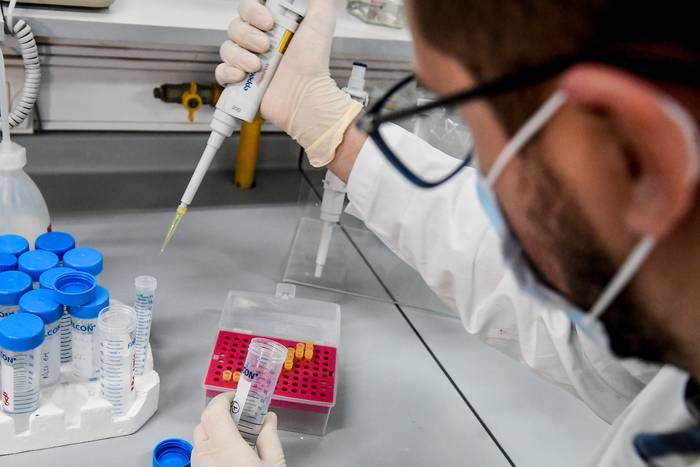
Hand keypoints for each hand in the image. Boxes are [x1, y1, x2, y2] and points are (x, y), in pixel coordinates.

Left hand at [192, 392, 285, 466]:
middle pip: (204, 422)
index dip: (223, 399)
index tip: (236, 398)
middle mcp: (207, 456)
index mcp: (226, 448)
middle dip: (220, 414)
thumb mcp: (274, 464)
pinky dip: (211, 449)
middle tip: (239, 416)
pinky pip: (200, 455)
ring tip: (235, 439)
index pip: (214, 411)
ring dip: (214, 432)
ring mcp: (199, 466)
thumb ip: (270, 439)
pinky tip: (228, 457)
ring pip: (200, 439)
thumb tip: (268, 419)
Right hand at [216, 0, 362, 166]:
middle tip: (266, 46)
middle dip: (248, 34)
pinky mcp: (240, 82)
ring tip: (258, 66)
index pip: (249, 6)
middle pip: (236, 25)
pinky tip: (242, 76)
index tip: (268, 20)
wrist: (306, 95)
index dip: (253, 9)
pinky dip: (228, 72)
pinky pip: (221, 71)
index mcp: (273, 25)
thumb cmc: (314, 62)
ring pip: (227, 47)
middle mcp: (258, 41)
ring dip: (240, 55)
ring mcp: (248, 61)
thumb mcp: (321, 19)